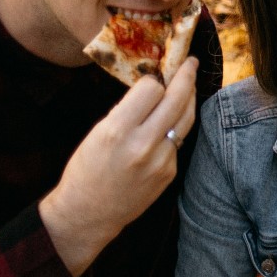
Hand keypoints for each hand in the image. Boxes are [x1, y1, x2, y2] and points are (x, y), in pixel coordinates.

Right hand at [39, 58, 197, 276]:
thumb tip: (153, 87)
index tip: (154, 75)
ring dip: (189, 99)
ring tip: (189, 84)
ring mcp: (161, 160)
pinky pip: (178, 141)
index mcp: (117, 129)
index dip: (153, 79)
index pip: (151, 88)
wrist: (89, 213)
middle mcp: (143, 144)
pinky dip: (175, 129)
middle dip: (186, 76)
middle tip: (190, 62)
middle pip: (177, 99)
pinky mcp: (169, 173)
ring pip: (186, 118)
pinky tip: (169, 124)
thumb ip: (127, 111)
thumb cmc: (86, 170)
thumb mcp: (98, 132)